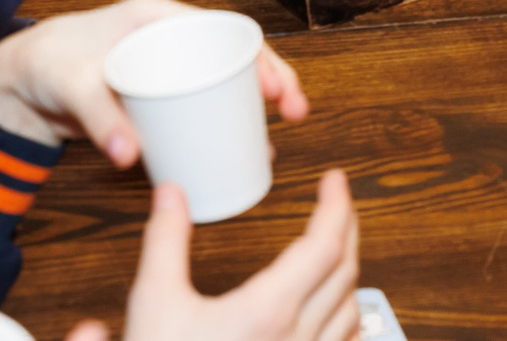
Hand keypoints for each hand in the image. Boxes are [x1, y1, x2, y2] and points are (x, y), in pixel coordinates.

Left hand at [0, 0, 308, 157]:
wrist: (17, 84)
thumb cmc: (43, 64)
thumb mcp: (72, 85)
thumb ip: (100, 119)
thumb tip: (132, 155)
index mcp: (155, 17)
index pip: (224, 29)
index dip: (261, 56)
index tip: (281, 89)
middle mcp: (165, 37)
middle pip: (232, 55)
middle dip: (271, 80)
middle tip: (293, 114)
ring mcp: (161, 65)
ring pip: (220, 81)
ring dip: (249, 106)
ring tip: (269, 141)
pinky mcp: (153, 92)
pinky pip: (199, 102)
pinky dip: (221, 121)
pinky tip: (236, 146)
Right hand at [64, 167, 360, 340]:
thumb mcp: (155, 306)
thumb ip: (165, 245)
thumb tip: (171, 196)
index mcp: (269, 311)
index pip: (325, 245)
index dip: (337, 206)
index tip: (335, 180)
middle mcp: (299, 340)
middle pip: (346, 272)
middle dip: (347, 229)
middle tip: (338, 202)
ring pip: (351, 312)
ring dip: (349, 272)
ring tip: (337, 247)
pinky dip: (346, 317)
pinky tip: (333, 313)